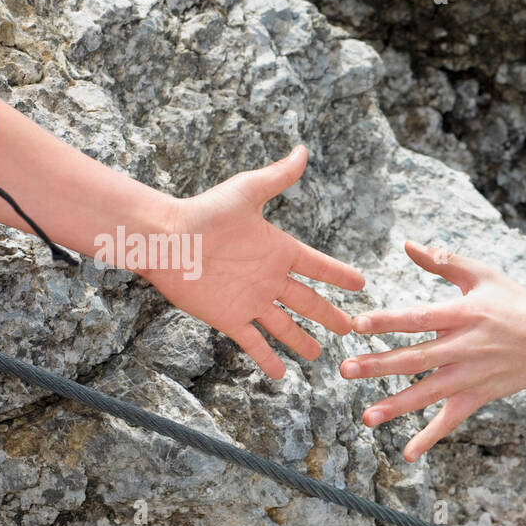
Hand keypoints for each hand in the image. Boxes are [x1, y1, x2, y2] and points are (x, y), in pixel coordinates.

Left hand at [147, 145, 365, 378]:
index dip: (340, 276)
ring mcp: (251, 301)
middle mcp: (269, 279)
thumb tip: (302, 151)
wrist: (165, 239)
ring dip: (302, 341)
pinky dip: (268, 359)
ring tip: (319, 356)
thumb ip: (277, 177)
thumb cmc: (203, 213)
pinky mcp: (231, 318)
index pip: (319, 267)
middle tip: (350, 328)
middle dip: (330, 316)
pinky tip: (281, 374)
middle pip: (308, 302)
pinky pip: (255, 342)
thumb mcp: (246, 192)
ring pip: (285, 326)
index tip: (361, 284)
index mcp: (279, 250)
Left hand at [340, 240, 525, 461]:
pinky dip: (430, 437)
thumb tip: (407, 244)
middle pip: (416, 358)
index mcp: (463, 315)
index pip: (419, 318)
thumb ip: (445, 262)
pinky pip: (451, 420)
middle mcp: (465, 348)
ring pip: (429, 393)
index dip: (388, 321)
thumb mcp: (485, 276)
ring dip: (396, 407)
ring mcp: (471, 376)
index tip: (358, 324)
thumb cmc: (517, 305)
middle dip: (379, 366)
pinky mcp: (478, 396)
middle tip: (345, 370)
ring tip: (366, 417)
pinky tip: (407, 453)